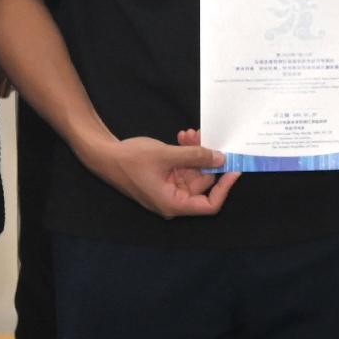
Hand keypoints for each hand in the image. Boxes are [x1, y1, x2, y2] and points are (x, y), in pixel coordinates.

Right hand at [98, 129, 234, 217]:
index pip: (209, 205)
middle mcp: (173, 200)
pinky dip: (184, 154)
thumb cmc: (130, 159)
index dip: (225, 188)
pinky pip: (182, 168)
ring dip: (194, 152)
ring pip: (193, 172)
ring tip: (189, 133)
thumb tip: (220, 158)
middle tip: (203, 136)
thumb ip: (195, 156)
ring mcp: (168, 189)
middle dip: (205, 158)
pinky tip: (182, 137)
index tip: (234, 169)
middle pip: (202, 183)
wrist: (103, 155)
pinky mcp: (164, 178)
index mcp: (173, 203)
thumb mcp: (166, 155)